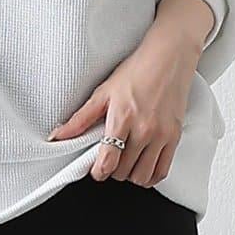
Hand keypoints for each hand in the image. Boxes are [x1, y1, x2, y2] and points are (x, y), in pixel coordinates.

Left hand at [47, 0, 213, 186]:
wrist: (170, 57)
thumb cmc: (138, 70)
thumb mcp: (104, 92)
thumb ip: (81, 118)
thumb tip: (59, 135)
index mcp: (123, 117)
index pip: (108, 160)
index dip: (98, 172)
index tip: (96, 170)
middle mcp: (144, 129)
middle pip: (123, 171)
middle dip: (112, 170)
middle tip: (110, 158)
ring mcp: (161, 134)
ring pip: (142, 176)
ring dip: (130, 175)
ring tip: (126, 162)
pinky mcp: (175, 137)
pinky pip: (162, 172)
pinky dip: (150, 176)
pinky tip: (142, 165)